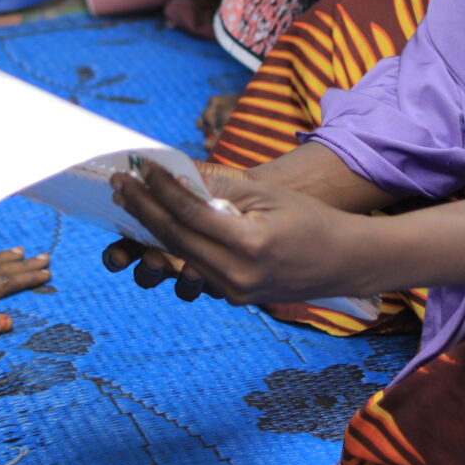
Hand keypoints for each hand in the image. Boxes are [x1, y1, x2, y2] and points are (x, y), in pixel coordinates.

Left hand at [106, 161, 368, 305]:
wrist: (343, 262)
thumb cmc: (310, 219)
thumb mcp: (267, 194)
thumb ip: (220, 184)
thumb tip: (176, 170)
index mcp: (250, 244)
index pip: (191, 214)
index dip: (161, 188)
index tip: (141, 167)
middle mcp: (238, 275)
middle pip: (175, 239)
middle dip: (143, 209)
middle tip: (120, 185)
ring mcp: (234, 292)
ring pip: (179, 258)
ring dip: (150, 232)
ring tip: (132, 206)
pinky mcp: (233, 297)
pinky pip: (195, 270)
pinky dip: (176, 247)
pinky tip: (159, 227)